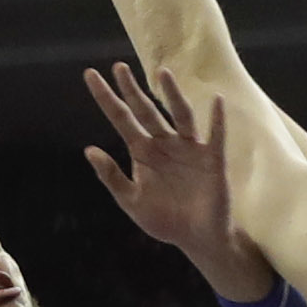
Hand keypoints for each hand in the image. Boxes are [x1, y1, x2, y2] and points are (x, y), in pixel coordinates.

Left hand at [82, 62, 256, 289]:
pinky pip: (215, 136)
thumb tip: (89, 150)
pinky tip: (216, 100)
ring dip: (172, 95)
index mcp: (143, 152)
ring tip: (163, 73)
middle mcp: (165, 143)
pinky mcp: (212, 160)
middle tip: (118, 67)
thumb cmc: (165, 220)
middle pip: (146, 110)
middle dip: (132, 89)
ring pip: (179, 115)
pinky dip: (216, 119)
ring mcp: (189, 149)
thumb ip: (112, 177)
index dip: (106, 98)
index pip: (122, 118)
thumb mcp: (132, 201)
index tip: (90, 74)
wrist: (197, 239)